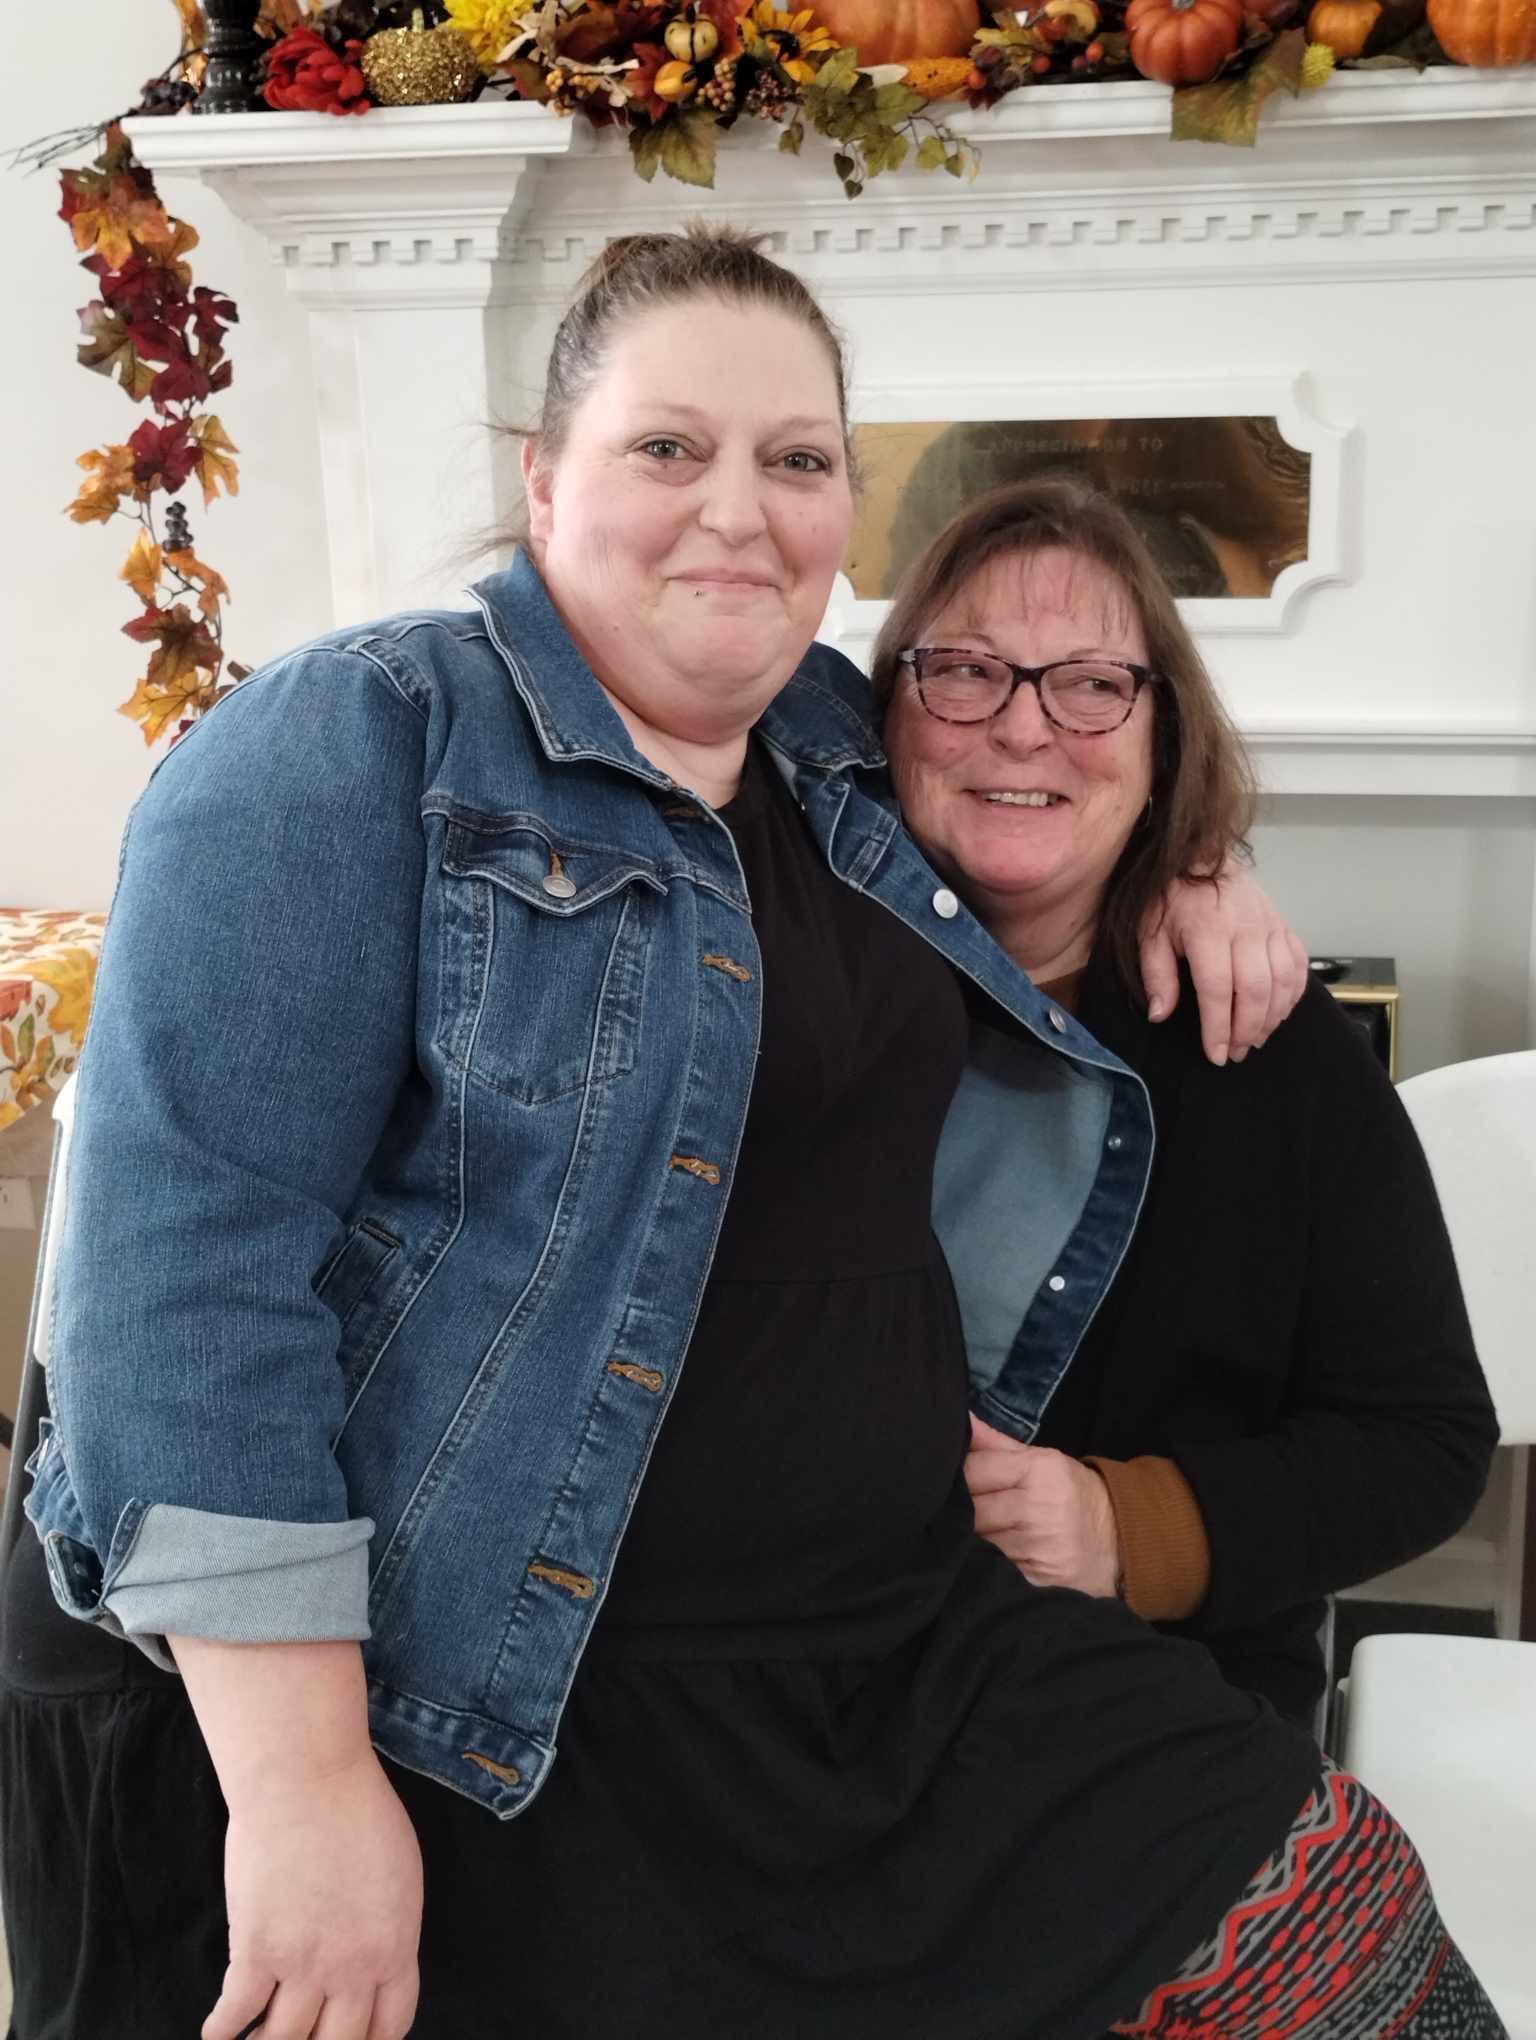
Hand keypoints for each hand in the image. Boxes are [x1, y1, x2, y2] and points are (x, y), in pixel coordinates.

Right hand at [203, 1751, 421, 2039]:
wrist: (307, 1778)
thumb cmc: (358, 1809)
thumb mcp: (400, 1873)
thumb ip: (389, 1925)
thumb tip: (374, 1960)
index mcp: (396, 1946)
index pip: (391, 2024)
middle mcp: (352, 1968)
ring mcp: (302, 1964)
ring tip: (262, 2039)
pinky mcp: (254, 1951)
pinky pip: (235, 2014)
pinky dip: (223, 2032)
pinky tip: (217, 2033)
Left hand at [964, 1415, 1120, 1598]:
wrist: (1119, 1541)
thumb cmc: (1072, 1494)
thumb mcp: (1042, 1460)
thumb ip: (996, 1443)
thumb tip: (961, 1419)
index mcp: (1040, 1471)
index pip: (974, 1470)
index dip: (960, 1474)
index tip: (958, 1477)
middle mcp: (1038, 1508)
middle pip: (972, 1509)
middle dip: (964, 1509)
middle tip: (970, 1507)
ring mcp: (1037, 1547)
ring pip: (979, 1540)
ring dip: (975, 1536)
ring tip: (988, 1530)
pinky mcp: (1035, 1577)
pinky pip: (995, 1566)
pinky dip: (991, 1561)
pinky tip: (1000, 1553)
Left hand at [1139, 857, 1308, 1065]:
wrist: (1200, 853)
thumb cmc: (1170, 896)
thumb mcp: (1149, 931)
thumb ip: (1156, 973)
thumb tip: (1160, 1015)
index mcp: (1208, 929)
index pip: (1218, 988)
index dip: (1218, 1027)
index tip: (1215, 1054)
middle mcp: (1245, 927)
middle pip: (1256, 989)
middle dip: (1247, 1029)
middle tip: (1234, 1053)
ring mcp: (1269, 924)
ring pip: (1282, 980)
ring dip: (1271, 1017)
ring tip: (1253, 1040)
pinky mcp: (1283, 923)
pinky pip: (1297, 964)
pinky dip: (1292, 994)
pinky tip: (1277, 1013)